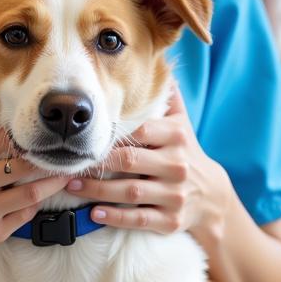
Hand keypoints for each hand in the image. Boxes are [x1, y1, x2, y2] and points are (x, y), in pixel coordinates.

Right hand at [0, 65, 71, 259]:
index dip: (23, 134)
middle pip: (21, 165)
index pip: (1, 139)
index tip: (40, 130)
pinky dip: (38, 204)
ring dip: (52, 180)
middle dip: (45, 157)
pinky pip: (25, 215)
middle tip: (64, 148)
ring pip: (30, 192)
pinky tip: (46, 191)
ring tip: (66, 168)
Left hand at [63, 81, 231, 238]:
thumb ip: (168, 96)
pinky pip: (139, 219)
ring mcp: (174, 195)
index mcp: (176, 137)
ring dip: (97, 190)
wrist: (212, 197)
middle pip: (130, 162)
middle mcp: (177, 165)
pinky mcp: (171, 220)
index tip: (85, 135)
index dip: (111, 135)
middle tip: (68, 160)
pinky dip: (115, 217)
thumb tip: (158, 60)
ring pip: (130, 192)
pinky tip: (94, 213)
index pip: (140, 132)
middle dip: (97, 162)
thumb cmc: (186, 152)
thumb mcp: (182, 123)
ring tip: (71, 185)